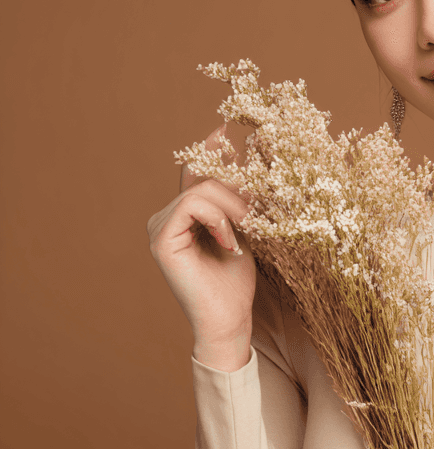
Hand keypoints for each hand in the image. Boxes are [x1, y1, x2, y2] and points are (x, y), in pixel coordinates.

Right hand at [146, 125, 255, 368]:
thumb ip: (238, 198)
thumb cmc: (238, 281)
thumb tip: (247, 152)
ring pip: (201, 190)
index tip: (225, 129)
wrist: (230, 319)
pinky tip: (230, 242)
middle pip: (203, 180)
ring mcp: (158, 227)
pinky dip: (218, 218)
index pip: (195, 174)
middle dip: (237, 190)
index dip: (209, 150)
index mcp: (183, 215)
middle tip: (260, 215)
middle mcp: (165, 217)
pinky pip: (192, 205)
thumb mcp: (245, 230)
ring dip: (233, 207)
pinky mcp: (160, 239)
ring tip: (248, 233)